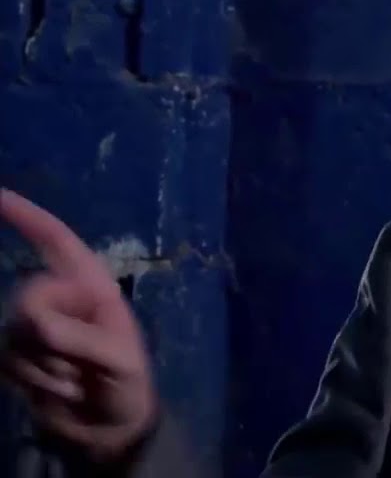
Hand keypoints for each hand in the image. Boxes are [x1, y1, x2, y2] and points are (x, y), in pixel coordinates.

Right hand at [0, 188, 157, 464]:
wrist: (110, 426)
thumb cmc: (127, 383)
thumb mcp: (118, 360)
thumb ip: (78, 336)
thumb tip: (33, 320)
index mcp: (91, 285)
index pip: (56, 241)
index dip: (27, 216)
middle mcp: (59, 299)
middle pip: (27, 297)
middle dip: (50, 335)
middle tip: (82, 363)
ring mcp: (33, 327)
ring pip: (15, 335)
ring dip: (47, 366)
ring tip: (77, 378)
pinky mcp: (16, 356)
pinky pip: (7, 361)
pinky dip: (33, 380)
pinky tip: (58, 387)